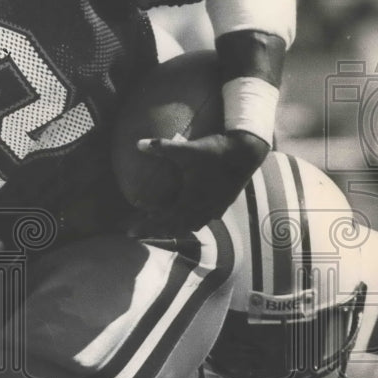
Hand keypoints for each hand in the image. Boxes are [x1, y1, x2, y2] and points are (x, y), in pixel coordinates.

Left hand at [136, 130, 268, 230]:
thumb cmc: (215, 152)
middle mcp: (202, 210)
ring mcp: (214, 208)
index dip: (146, 228)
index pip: (163, 221)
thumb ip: (161, 147)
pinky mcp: (223, 204)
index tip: (130, 233)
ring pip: (191, 225)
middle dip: (157, 229)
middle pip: (176, 228)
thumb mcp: (186, 149)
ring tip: (162, 221)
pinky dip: (191, 220)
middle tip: (141, 228)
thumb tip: (138, 144)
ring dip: (175, 226)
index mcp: (190, 201)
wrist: (246, 152)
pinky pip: (204, 219)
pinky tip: (188, 213)